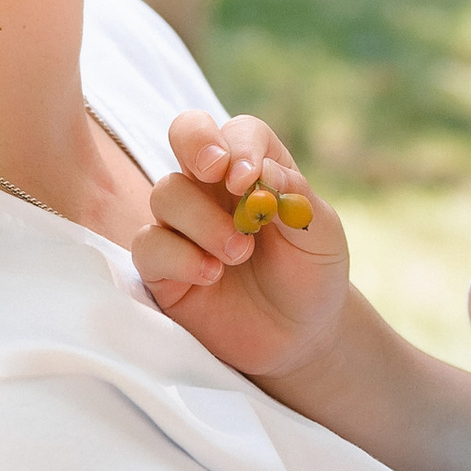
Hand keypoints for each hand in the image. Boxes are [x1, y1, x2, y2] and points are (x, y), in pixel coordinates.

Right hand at [136, 109, 351, 387]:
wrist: (299, 337)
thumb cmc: (311, 276)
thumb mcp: (320, 237)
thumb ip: (296, 199)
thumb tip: (264, 171)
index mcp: (254, 170)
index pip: (238, 133)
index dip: (238, 146)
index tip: (248, 180)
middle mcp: (212, 188)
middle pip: (185, 133)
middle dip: (195, 142)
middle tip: (217, 173)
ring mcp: (183, 225)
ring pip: (166, 193)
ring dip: (203, 222)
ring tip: (239, 254)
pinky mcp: (162, 267)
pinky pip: (149, 246)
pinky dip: (179, 257)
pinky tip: (211, 275)